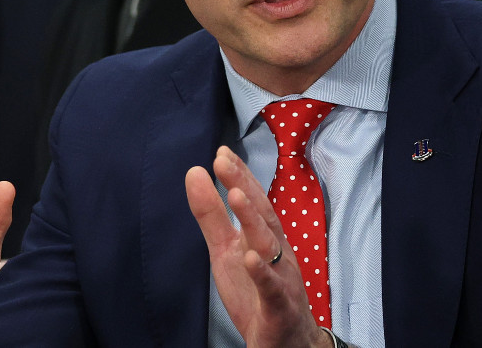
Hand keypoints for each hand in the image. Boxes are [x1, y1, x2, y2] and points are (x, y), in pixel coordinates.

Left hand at [186, 146, 332, 347]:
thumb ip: (211, 215)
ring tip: (235, 196)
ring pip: (269, 247)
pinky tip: (249, 258)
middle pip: (263, 216)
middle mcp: (277, 253)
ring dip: (253, 221)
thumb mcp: (226, 250)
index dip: (239, 176)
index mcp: (265, 238)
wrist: (286, 343)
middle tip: (224, 162)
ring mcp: (280, 279)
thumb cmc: (257, 292)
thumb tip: (195, 173)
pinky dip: (262, 274)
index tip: (221, 152)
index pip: (254, 201)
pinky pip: (271, 289)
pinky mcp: (278, 308)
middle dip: (245, 188)